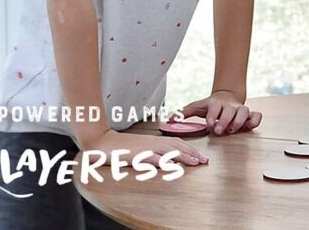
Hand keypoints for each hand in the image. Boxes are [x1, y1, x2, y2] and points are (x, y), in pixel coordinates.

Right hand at [90, 130, 207, 166]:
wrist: (104, 142)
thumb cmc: (122, 147)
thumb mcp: (142, 149)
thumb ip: (155, 153)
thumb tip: (168, 161)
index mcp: (155, 141)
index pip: (177, 143)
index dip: (190, 149)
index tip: (200, 156)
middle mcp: (153, 143)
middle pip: (177, 146)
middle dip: (192, 153)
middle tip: (204, 160)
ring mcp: (146, 148)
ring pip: (169, 151)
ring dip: (183, 156)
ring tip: (196, 162)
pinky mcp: (137, 155)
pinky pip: (152, 158)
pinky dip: (163, 162)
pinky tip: (172, 166)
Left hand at [182, 90, 261, 135]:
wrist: (226, 96)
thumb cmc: (211, 105)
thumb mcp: (196, 107)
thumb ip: (183, 113)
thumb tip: (168, 120)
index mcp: (216, 103)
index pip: (215, 107)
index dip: (213, 115)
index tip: (209, 123)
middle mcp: (229, 105)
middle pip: (230, 110)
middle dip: (225, 120)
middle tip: (219, 130)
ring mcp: (240, 109)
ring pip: (244, 111)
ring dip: (239, 121)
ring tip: (232, 129)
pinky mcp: (249, 114)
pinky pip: (256, 115)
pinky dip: (255, 121)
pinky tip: (249, 127)